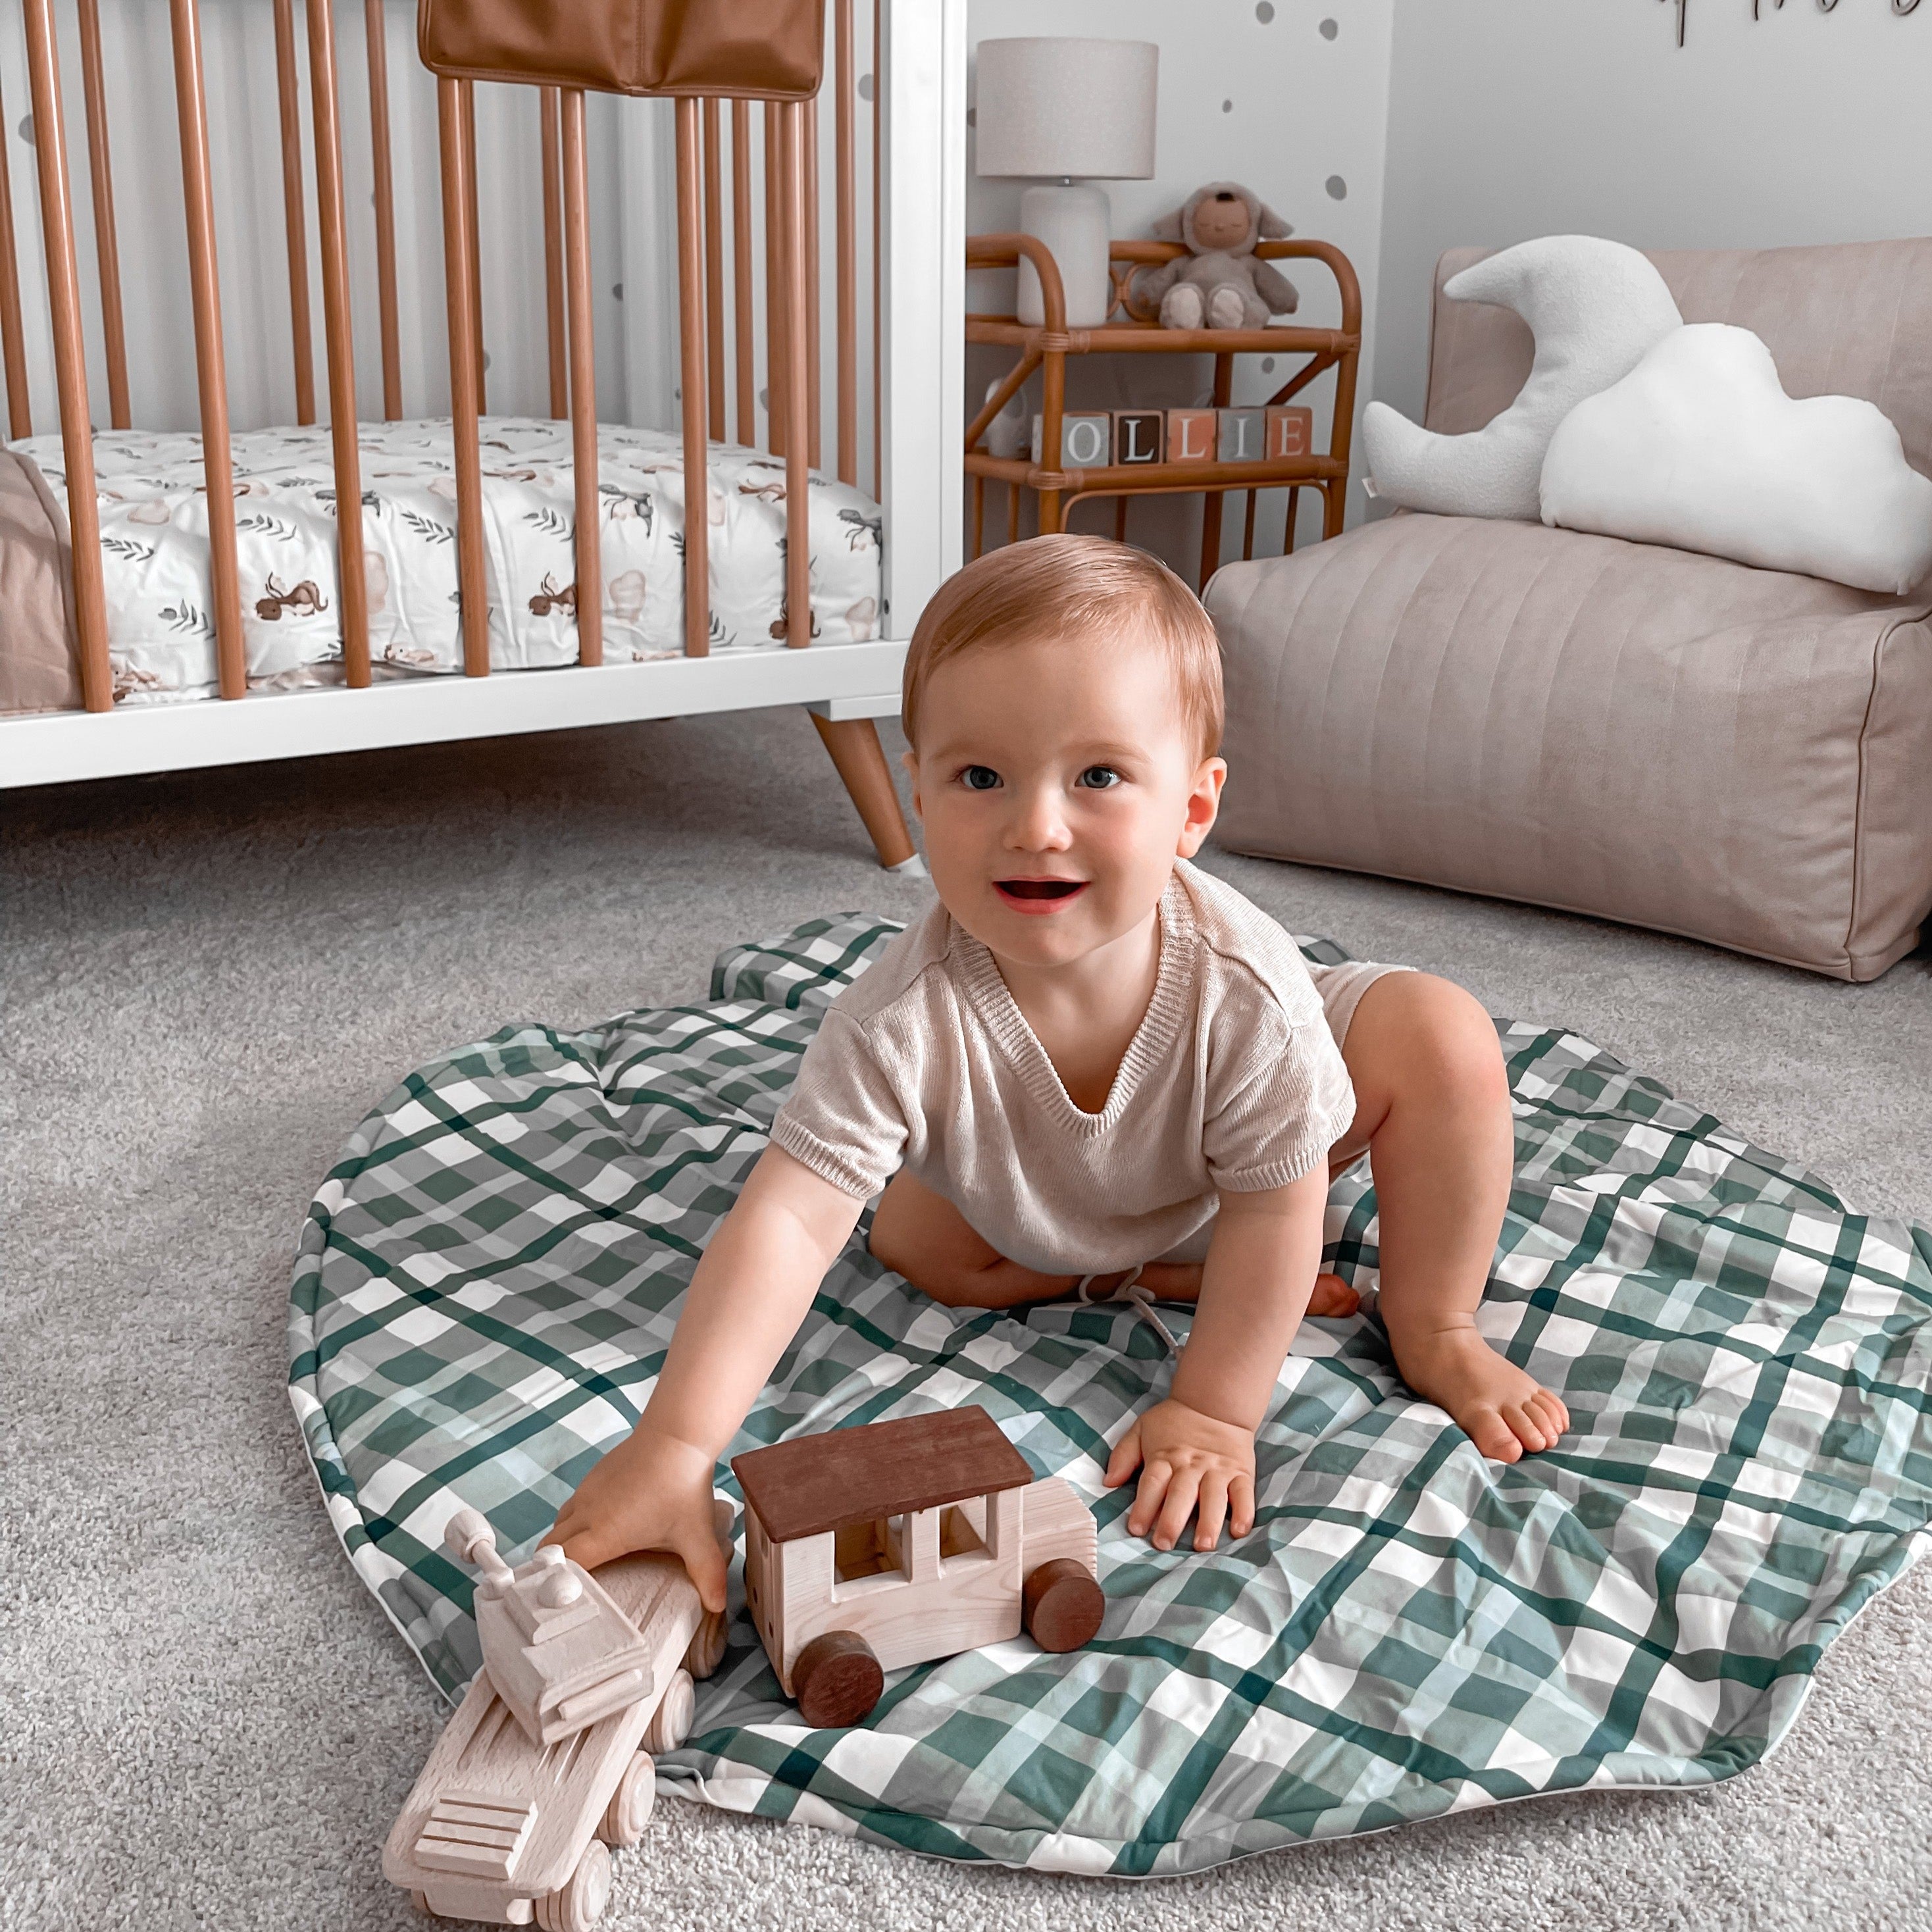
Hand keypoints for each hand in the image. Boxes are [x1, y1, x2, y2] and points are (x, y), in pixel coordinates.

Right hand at [544, 1419, 729, 1612]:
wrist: (677, 1434)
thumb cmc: (683, 1485)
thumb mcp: (697, 1535)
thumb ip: (707, 1573)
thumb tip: (718, 1605)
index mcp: (604, 1532)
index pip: (563, 1565)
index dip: (557, 1585)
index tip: (559, 1604)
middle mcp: (587, 1513)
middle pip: (549, 1547)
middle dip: (552, 1570)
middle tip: (565, 1593)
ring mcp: (586, 1492)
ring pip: (559, 1525)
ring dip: (562, 1545)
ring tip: (578, 1567)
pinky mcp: (593, 1478)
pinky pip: (572, 1507)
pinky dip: (573, 1524)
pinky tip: (596, 1532)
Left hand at [1103, 1398, 1256, 1552]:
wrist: (1215, 1401)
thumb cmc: (1174, 1421)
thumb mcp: (1142, 1428)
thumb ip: (1124, 1455)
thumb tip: (1109, 1482)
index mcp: (1166, 1456)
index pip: (1153, 1483)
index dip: (1143, 1506)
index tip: (1136, 1529)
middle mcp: (1191, 1465)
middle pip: (1181, 1494)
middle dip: (1172, 1520)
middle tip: (1164, 1544)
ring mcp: (1218, 1469)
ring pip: (1214, 1497)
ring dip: (1209, 1522)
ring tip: (1202, 1545)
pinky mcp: (1241, 1472)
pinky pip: (1244, 1493)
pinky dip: (1244, 1512)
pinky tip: (1238, 1531)